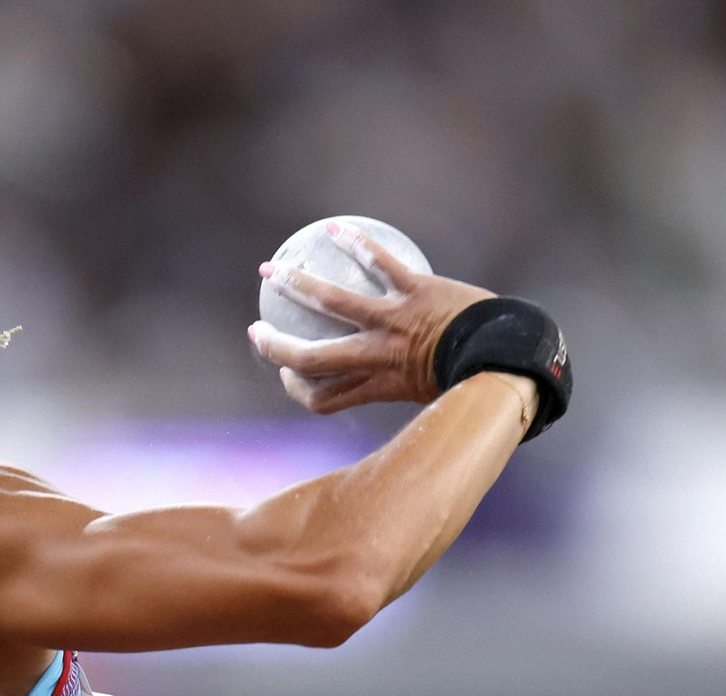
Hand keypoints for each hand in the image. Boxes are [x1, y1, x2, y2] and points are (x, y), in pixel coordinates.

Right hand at [248, 223, 494, 413]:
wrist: (507, 353)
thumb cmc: (469, 375)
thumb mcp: (423, 393)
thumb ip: (390, 384)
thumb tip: (370, 380)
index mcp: (378, 385)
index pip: (321, 397)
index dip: (297, 389)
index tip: (289, 374)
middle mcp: (379, 355)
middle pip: (311, 358)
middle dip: (275, 346)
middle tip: (257, 331)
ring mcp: (395, 320)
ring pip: (332, 302)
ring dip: (296, 284)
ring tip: (272, 271)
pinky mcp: (415, 290)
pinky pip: (378, 262)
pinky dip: (354, 242)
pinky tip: (332, 229)